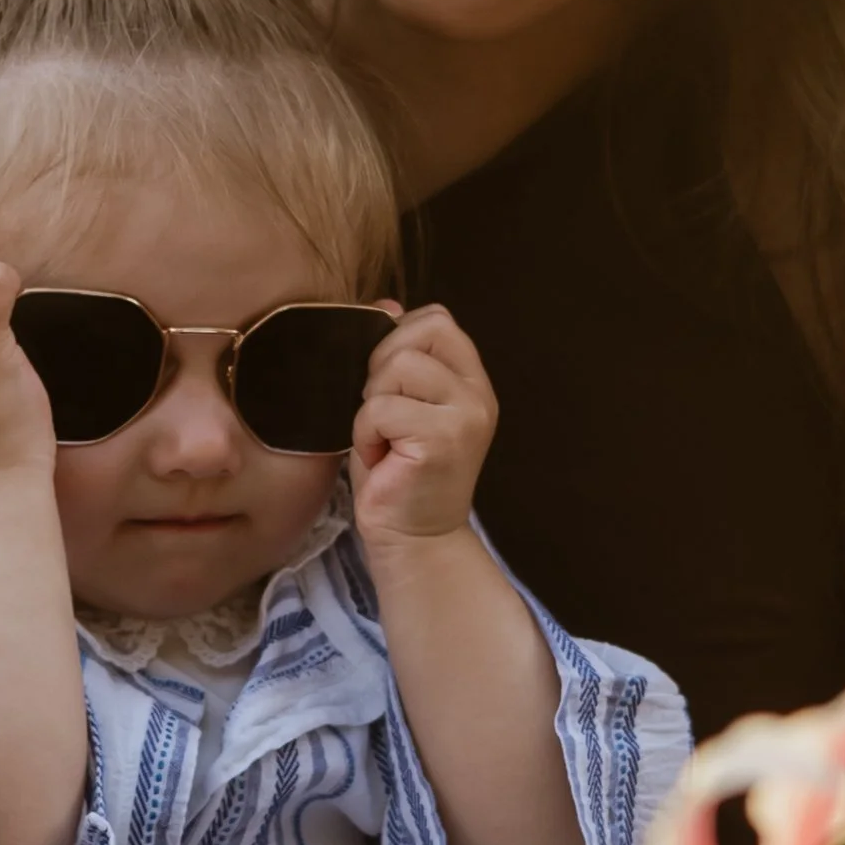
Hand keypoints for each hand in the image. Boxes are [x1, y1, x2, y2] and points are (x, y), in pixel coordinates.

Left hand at [351, 305, 497, 547]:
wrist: (412, 539)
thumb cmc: (398, 473)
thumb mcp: (399, 404)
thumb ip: (400, 357)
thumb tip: (387, 304)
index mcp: (471, 381)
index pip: (437, 320)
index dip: (398, 340)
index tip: (388, 386)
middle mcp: (478, 394)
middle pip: (420, 333)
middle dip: (382, 368)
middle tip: (383, 416)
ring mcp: (466, 415)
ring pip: (396, 369)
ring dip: (372, 404)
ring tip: (383, 438)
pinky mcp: (444, 439)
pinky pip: (381, 408)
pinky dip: (366, 433)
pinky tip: (381, 458)